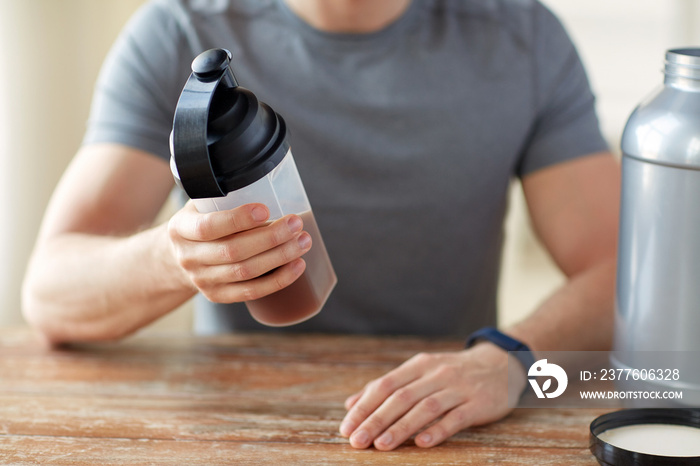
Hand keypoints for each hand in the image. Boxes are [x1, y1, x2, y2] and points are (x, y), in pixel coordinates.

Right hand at [167, 202, 311, 302]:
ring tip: (303, 242)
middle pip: (233, 251)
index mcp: (181, 229)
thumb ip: (223, 196)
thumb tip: (269, 180)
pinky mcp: (217, 296)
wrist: (177, 258)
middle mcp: (189, 257)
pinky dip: (277, 280)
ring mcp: (202, 280)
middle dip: (270, 238)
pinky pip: (251, 292)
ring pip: (246, 272)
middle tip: (296, 223)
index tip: (266, 209)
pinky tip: (297, 267)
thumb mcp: (199, 205)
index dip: (238, 219)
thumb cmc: (200, 223)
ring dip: (280, 257)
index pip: (209, 226)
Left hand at [339, 343, 524, 449]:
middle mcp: (436, 374)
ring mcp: (458, 388)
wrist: (502, 364)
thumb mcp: (420, 371)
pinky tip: (422, 443)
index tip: (347, 427)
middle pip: (401, 397)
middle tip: (357, 441)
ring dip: (401, 427)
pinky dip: (438, 430)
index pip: (385, 385)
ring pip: (425, 408)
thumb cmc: (453, 373)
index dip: (364, 406)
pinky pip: (456, 418)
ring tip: (381, 446)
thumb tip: (351, 404)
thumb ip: (388, 387)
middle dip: (376, 420)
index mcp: (419, 365)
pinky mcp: (478, 404)